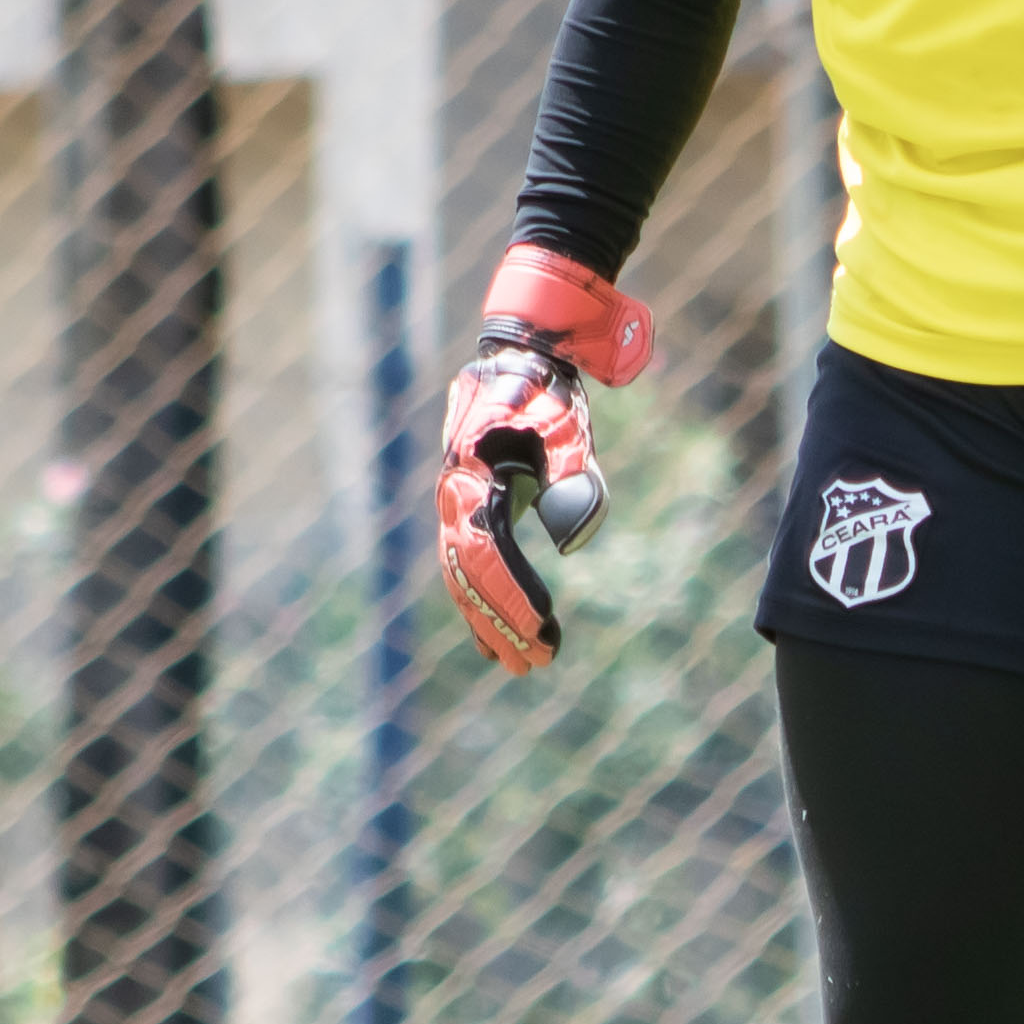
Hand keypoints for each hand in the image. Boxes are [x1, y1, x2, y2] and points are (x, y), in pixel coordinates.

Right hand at [432, 243, 653, 671]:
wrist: (519, 357)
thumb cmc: (546, 391)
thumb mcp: (565, 425)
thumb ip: (569, 471)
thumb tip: (568, 536)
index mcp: (472, 479)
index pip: (486, 555)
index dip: (512, 597)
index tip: (541, 632)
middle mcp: (454, 497)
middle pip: (468, 578)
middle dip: (501, 623)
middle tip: (536, 666)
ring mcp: (456, 504)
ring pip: (461, 577)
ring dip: (489, 620)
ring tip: (519, 664)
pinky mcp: (469, 506)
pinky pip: (466, 564)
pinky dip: (480, 600)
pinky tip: (496, 635)